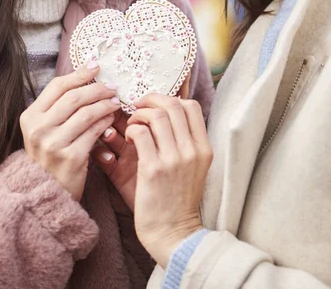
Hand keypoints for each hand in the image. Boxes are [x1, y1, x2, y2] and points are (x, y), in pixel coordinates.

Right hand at [20, 62, 119, 200]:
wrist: (46, 193)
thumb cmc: (49, 158)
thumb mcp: (43, 131)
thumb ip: (57, 108)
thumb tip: (84, 79)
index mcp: (29, 117)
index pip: (56, 87)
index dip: (78, 74)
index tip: (96, 67)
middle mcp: (38, 129)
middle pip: (73, 98)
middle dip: (96, 89)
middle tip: (111, 87)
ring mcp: (53, 144)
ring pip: (86, 113)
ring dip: (104, 104)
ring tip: (115, 101)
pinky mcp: (70, 157)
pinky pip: (93, 132)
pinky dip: (105, 123)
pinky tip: (111, 120)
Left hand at [91, 75, 190, 211]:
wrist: (173, 233)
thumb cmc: (176, 200)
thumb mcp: (190, 168)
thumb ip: (182, 142)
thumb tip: (163, 115)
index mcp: (203, 148)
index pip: (191, 107)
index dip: (169, 98)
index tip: (153, 104)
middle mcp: (192, 150)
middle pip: (173, 105)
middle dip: (150, 100)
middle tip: (136, 107)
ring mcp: (175, 159)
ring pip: (156, 116)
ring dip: (138, 115)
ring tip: (131, 126)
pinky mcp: (154, 169)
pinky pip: (139, 133)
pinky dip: (130, 129)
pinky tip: (127, 139)